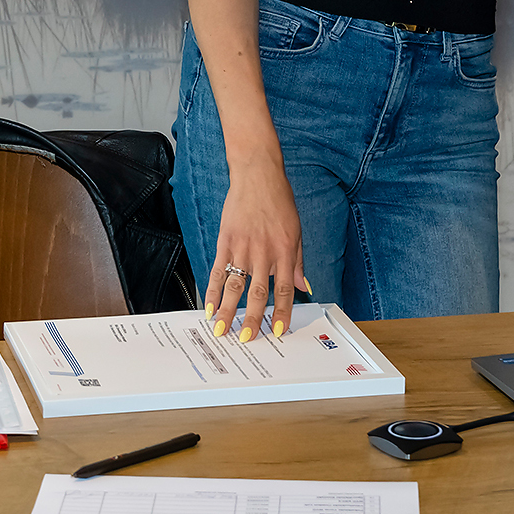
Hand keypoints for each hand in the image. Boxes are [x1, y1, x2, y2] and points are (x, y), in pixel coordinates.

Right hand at [205, 161, 306, 343]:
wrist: (257, 175)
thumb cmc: (279, 201)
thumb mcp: (295, 231)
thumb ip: (296, 261)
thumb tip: (303, 287)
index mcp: (284, 252)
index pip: (283, 290)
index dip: (281, 313)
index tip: (277, 331)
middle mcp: (263, 252)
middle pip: (257, 293)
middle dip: (251, 318)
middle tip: (246, 338)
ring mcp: (242, 247)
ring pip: (235, 285)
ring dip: (228, 310)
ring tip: (221, 329)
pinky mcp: (226, 240)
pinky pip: (218, 269)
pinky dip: (213, 290)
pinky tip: (210, 305)